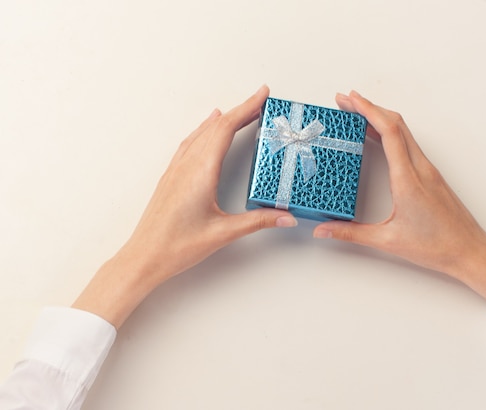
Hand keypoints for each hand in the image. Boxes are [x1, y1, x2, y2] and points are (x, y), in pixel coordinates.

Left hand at [73, 85, 296, 327]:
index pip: (226, 129)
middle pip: (216, 126)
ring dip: (223, 119)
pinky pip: (190, 143)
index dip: (246, 109)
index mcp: (201, 171)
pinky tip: (206, 130)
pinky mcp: (171, 177)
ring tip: (240, 112)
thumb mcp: (223, 233)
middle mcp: (187, 165)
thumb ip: (257, 222)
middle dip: (240, 110)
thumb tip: (285, 217)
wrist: (144, 256)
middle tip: (260, 100)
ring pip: (202, 133)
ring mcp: (176, 169)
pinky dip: (204, 130)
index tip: (262, 95)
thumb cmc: (177, 246)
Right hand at [313, 91, 485, 304]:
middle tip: (345, 101)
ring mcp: (429, 170)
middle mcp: (420, 168)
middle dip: (369, 107)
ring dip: (380, 118)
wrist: (470, 251)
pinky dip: (391, 133)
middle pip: (396, 124)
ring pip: (404, 132)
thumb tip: (322, 230)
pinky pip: (409, 144)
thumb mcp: (387, 241)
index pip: (388, 132)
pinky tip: (378, 138)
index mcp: (408, 179)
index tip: (350, 99)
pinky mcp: (432, 175)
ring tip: (356, 114)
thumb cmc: (436, 246)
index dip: (368, 111)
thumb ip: (351, 233)